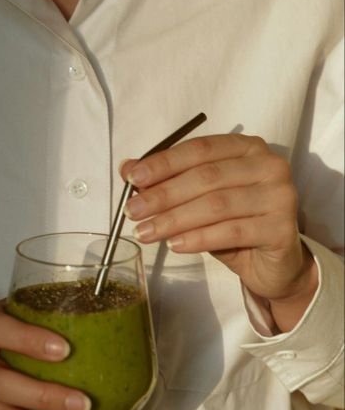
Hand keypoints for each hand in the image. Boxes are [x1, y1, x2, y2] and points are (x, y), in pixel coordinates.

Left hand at [121, 134, 317, 330]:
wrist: (271, 262)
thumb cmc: (232, 222)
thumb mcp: (196, 198)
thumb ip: (166, 180)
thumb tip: (127, 168)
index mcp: (245, 147)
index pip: (198, 149)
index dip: (163, 163)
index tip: (132, 179)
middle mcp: (267, 165)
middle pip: (206, 177)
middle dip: (163, 195)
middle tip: (132, 211)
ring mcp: (279, 195)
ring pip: (216, 205)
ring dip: (174, 219)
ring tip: (146, 232)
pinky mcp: (282, 228)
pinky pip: (231, 231)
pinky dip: (198, 238)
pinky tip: (174, 245)